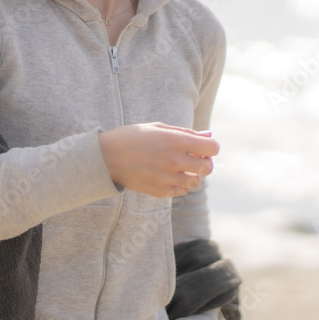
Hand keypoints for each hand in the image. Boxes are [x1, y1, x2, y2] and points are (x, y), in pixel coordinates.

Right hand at [98, 123, 218, 198]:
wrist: (106, 158)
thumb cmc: (132, 137)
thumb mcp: (158, 128)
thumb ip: (185, 133)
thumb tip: (207, 136)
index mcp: (175, 141)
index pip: (212, 148)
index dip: (211, 147)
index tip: (204, 147)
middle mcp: (174, 161)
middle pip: (208, 168)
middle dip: (204, 163)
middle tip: (194, 159)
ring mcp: (168, 178)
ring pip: (195, 182)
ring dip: (192, 175)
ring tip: (179, 169)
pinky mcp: (160, 191)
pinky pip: (181, 191)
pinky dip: (179, 185)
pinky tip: (168, 176)